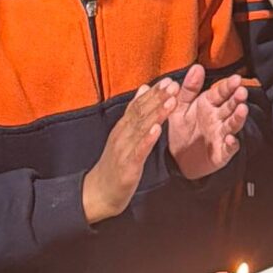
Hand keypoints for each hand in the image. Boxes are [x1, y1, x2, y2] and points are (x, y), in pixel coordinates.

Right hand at [82, 79, 179, 223]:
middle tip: (174, 84)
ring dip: (157, 113)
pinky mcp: (127, 166)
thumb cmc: (115, 164)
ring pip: (141, 128)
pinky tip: (157, 130)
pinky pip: (138, 151)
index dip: (154, 92)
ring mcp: (123, 150)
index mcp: (123, 127)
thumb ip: (134, 113)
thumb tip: (144, 88)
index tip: (169, 80)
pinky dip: (147, 139)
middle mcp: (122, 134)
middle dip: (158, 98)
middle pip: (141, 113)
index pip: (139, 105)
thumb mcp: (124, 135)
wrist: (98, 193)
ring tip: (171, 101)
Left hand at [164, 65, 250, 180]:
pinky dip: (231, 144)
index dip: (228, 86)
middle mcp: (218, 118)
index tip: (236, 79)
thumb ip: (188, 88)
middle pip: (230, 106)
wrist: (177, 160)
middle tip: (242, 91)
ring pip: (233, 124)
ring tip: (242, 109)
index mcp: (208, 104)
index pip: (221, 92)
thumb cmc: (182, 130)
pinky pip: (228, 148)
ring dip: (239, 118)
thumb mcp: (180, 107)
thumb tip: (197, 67)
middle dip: (237, 99)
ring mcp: (221, 135)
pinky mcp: (221, 153)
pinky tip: (231, 139)